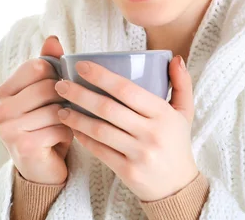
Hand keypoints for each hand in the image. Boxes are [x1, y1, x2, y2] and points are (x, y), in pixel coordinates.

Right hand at [0, 35, 73, 184]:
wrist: (43, 167)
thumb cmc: (46, 124)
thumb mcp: (47, 92)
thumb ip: (49, 64)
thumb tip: (53, 38)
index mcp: (4, 91)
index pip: (37, 66)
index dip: (57, 74)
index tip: (60, 86)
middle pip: (47, 86)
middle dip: (65, 96)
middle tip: (68, 107)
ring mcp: (7, 129)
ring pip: (55, 108)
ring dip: (68, 116)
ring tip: (67, 122)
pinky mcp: (22, 146)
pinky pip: (59, 128)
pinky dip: (69, 132)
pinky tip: (64, 137)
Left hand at [54, 55, 197, 201]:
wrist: (178, 186)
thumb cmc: (177, 142)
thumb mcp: (185, 112)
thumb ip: (182, 83)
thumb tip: (175, 58)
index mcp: (163, 113)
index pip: (128, 90)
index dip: (102, 76)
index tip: (81, 66)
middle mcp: (151, 133)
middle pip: (108, 108)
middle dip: (80, 94)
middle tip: (60, 84)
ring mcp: (139, 154)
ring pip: (99, 130)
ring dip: (76, 118)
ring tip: (59, 107)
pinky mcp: (128, 171)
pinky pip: (100, 151)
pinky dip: (83, 138)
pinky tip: (72, 128)